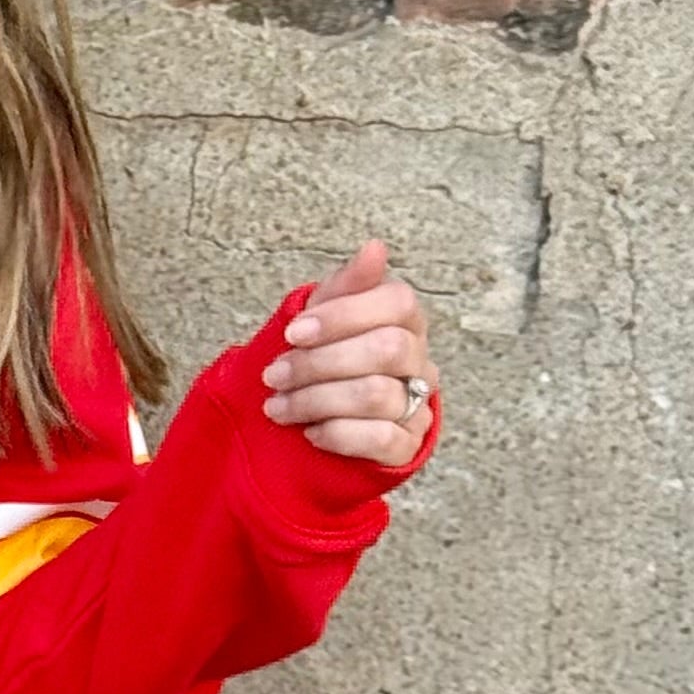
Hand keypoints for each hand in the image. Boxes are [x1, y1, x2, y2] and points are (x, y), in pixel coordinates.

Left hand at [262, 239, 434, 470]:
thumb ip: (346, 286)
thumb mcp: (321, 319)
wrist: (318, 422)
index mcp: (405, 319)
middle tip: (274, 376)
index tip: (293, 333)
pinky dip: (338, 435)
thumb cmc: (322, 359)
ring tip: (277, 407)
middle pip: (387, 349)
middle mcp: (420, 360)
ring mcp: (418, 404)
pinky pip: (382, 440)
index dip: (343, 316)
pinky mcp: (407, 446)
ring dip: (315, 400)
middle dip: (319, 363)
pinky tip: (310, 433)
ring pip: (377, 395)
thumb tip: (375, 247)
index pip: (396, 303)